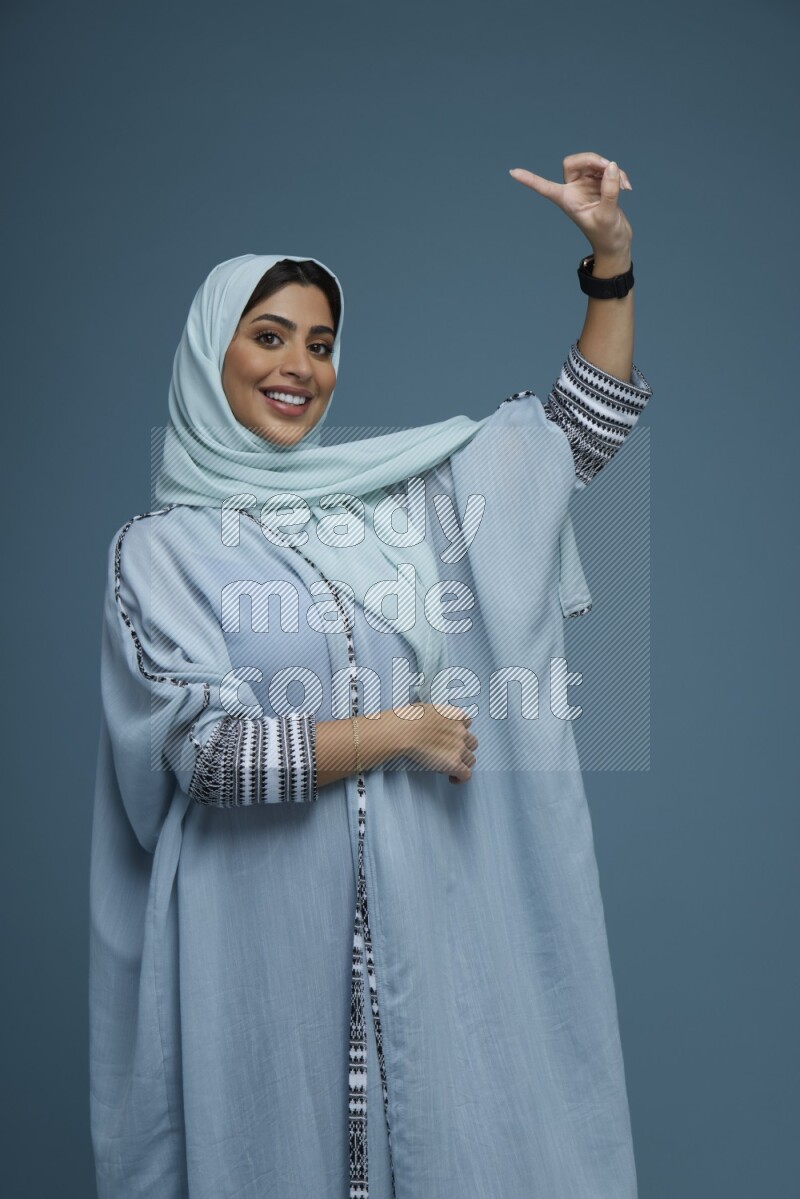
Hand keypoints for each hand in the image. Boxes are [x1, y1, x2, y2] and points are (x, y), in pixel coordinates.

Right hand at [399, 702, 478, 784]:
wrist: (404, 732)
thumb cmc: (409, 719)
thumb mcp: (428, 707)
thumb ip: (438, 714)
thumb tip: (432, 716)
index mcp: (456, 716)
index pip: (467, 723)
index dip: (460, 731)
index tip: (452, 737)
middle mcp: (461, 731)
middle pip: (471, 743)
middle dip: (463, 748)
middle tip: (449, 754)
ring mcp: (459, 748)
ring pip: (471, 759)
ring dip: (462, 763)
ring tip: (449, 767)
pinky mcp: (454, 763)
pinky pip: (466, 774)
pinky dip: (460, 778)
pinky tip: (452, 779)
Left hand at [509, 152, 632, 260]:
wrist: (617, 244)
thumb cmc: (607, 236)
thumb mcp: (607, 215)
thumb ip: (609, 190)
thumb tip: (612, 166)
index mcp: (566, 200)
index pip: (544, 187)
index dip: (529, 179)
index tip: (512, 172)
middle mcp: (573, 191)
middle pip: (574, 162)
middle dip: (592, 160)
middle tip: (609, 167)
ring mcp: (586, 186)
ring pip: (593, 163)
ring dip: (609, 168)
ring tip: (623, 185)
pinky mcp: (600, 184)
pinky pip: (607, 169)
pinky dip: (618, 174)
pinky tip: (626, 187)